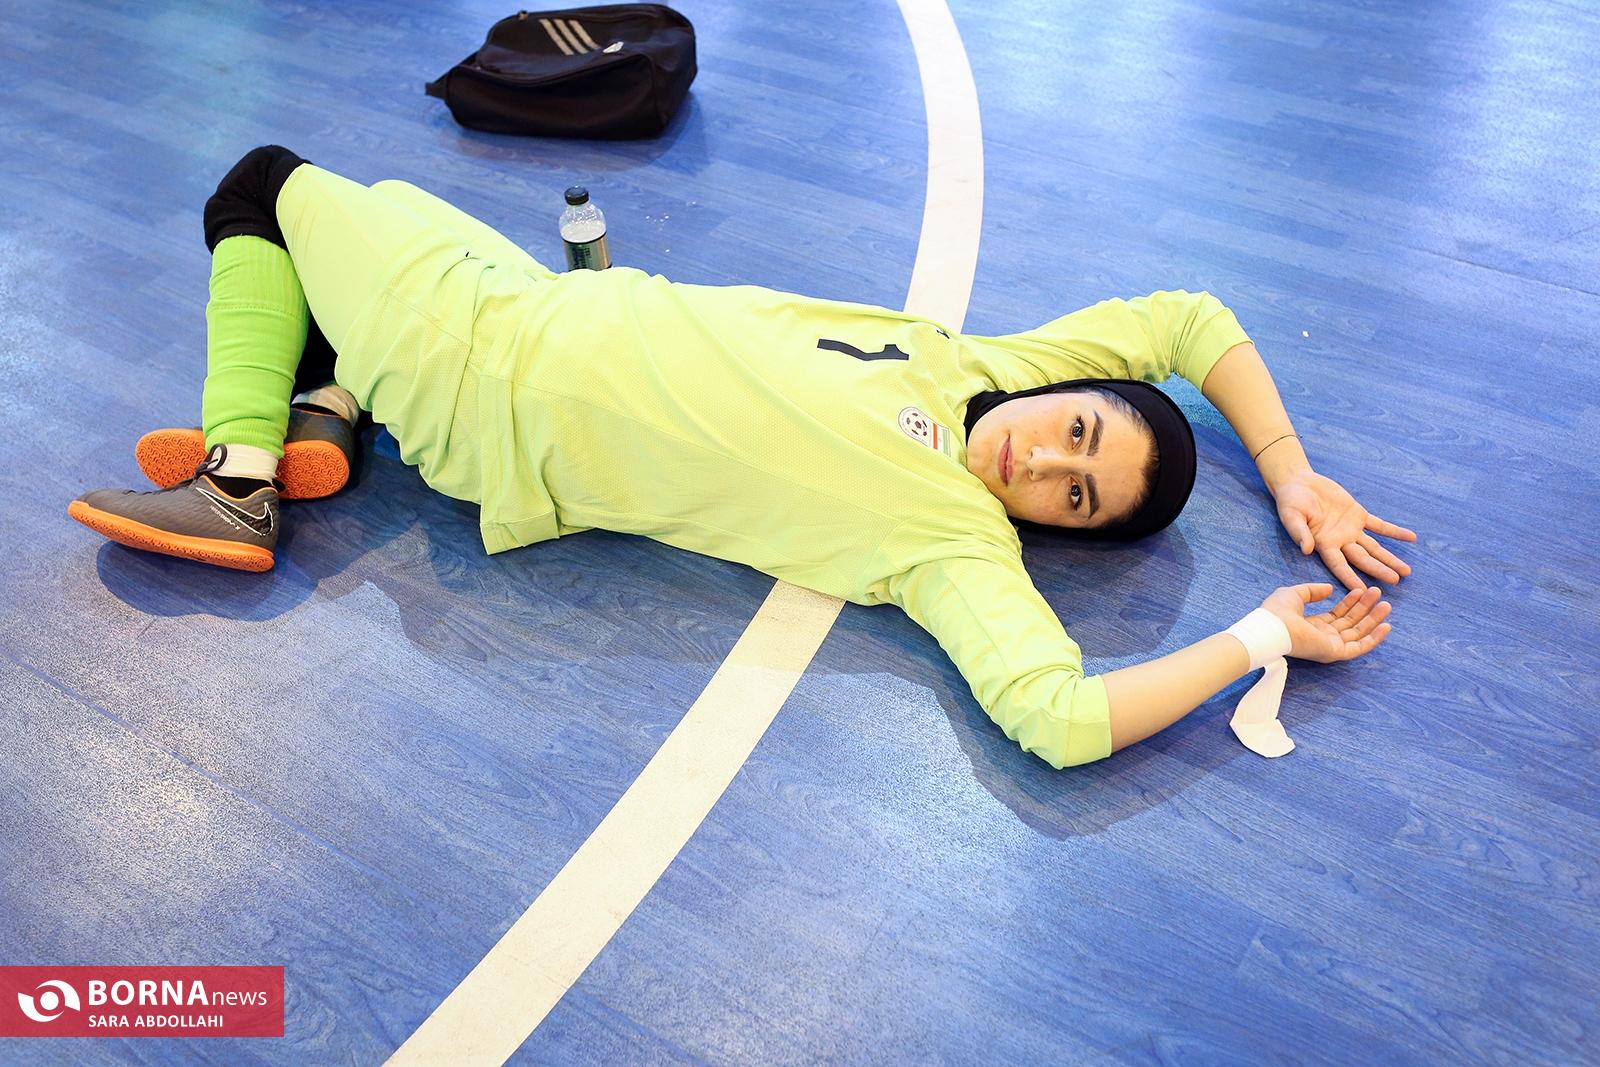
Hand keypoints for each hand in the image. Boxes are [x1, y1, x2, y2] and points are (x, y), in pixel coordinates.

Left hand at [1260, 583, 1391, 662]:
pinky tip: (1386, 626)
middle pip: (1350, 623)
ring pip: (1358, 633)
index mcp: (1312, 625)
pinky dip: (1375, 638)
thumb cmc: (1278, 611)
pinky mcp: (1335, 652)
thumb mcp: (1295, 594)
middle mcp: (1323, 637)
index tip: (1361, 589)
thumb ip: (1313, 591)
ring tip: (1386, 604)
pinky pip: (1360, 647)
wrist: (1272, 627)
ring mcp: (1330, 645)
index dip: (1350, 602)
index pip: (1337, 615)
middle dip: (1365, 607)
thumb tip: (1330, 589)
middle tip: (1377, 592)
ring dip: (1373, 619)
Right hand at [1272, 469, 1416, 589]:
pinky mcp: (1358, 515)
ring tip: (1406, 571)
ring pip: (1374, 547)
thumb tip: (1306, 550)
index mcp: (1323, 544)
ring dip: (1390, 558)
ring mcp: (1351, 529)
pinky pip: (1380, 525)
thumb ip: (1299, 532)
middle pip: (1362, 559)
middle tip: (1395, 580)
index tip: (1363, 591)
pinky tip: (1411, 538)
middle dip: (1378, 570)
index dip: (1350, 578)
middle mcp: (1339, 541)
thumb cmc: (1290, 502)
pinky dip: (1394, 532)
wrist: (1298, 483)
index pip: (1339, 565)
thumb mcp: (1291, 516)